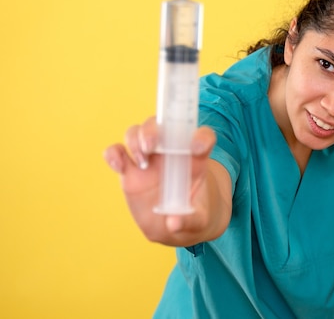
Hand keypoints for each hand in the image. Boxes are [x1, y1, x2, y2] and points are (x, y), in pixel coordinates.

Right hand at [103, 117, 229, 245]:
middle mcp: (170, 152)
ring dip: (136, 139)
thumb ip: (190, 220)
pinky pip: (117, 153)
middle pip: (161, 125)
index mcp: (195, 159)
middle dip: (154, 130)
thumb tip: (172, 223)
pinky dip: (114, 154)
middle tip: (152, 146)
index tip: (198, 148)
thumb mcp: (199, 221)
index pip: (203, 137)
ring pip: (138, 133)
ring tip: (141, 160)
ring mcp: (148, 159)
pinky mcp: (129, 171)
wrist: (174, 224)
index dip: (201, 137)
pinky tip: (118, 164)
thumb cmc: (192, 216)